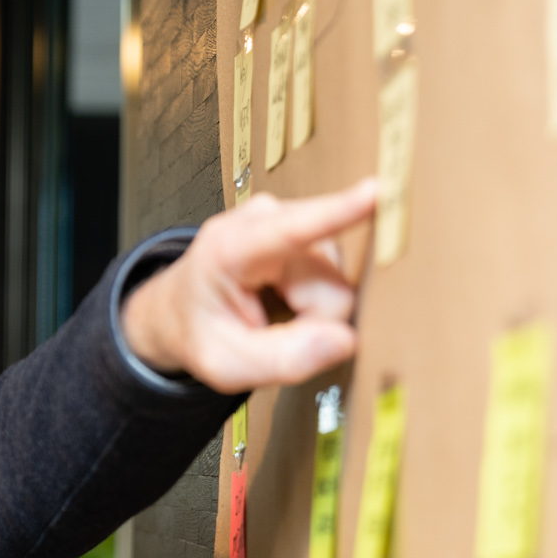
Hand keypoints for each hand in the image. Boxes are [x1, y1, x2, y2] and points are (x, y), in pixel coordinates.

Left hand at [120, 179, 377, 394]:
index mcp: (230, 249)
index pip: (292, 230)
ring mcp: (288, 218)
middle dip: (313, 322)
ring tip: (275, 313)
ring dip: (313, 312)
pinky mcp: (306, 225)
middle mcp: (263, 220)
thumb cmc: (200, 332)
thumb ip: (281, 359)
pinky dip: (315, 299)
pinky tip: (286, 298)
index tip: (375, 191)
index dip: (338, 212)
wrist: (180, 309)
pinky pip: (337, 275)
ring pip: (338, 283)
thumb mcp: (225, 366)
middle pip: (331, 284)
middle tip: (272, 333)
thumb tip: (346, 340)